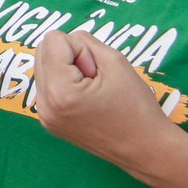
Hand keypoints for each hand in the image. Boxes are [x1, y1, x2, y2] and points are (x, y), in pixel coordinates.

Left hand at [32, 30, 181, 175]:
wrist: (145, 148)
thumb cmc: (136, 106)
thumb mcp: (114, 60)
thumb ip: (84, 41)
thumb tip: (63, 41)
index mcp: (59, 91)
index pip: (53, 39)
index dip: (81, 49)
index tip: (97, 72)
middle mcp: (45, 106)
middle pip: (42, 50)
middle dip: (70, 56)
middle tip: (95, 78)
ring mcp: (45, 116)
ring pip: (44, 66)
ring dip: (67, 69)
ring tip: (92, 90)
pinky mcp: (49, 121)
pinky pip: (48, 85)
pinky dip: (65, 83)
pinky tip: (86, 98)